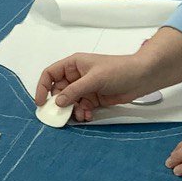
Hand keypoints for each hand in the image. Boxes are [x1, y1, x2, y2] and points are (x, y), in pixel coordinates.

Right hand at [34, 53, 154, 122]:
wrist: (141, 77)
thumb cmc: (118, 69)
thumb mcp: (94, 78)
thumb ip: (74, 90)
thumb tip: (58, 102)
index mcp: (73, 64)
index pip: (50, 74)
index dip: (42, 87)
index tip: (40, 102)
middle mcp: (77, 76)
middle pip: (59, 92)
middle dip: (59, 104)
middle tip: (60, 115)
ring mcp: (85, 88)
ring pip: (70, 102)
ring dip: (72, 110)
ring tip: (80, 115)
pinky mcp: (94, 98)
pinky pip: (81, 107)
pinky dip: (82, 113)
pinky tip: (87, 115)